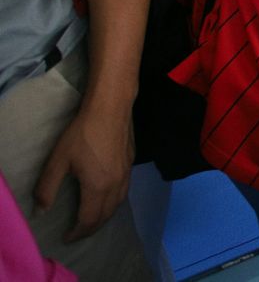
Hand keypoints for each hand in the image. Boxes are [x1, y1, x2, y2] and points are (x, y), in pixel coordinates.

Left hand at [35, 105, 133, 241]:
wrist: (111, 108)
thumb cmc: (83, 134)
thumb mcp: (59, 160)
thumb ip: (47, 188)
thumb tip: (41, 211)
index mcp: (98, 187)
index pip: (89, 220)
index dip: (77, 232)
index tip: (66, 237)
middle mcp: (116, 185)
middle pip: (106, 216)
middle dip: (91, 229)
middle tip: (77, 233)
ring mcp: (126, 174)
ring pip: (118, 205)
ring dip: (104, 217)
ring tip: (91, 220)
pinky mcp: (131, 164)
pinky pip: (124, 193)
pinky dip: (114, 203)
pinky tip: (107, 197)